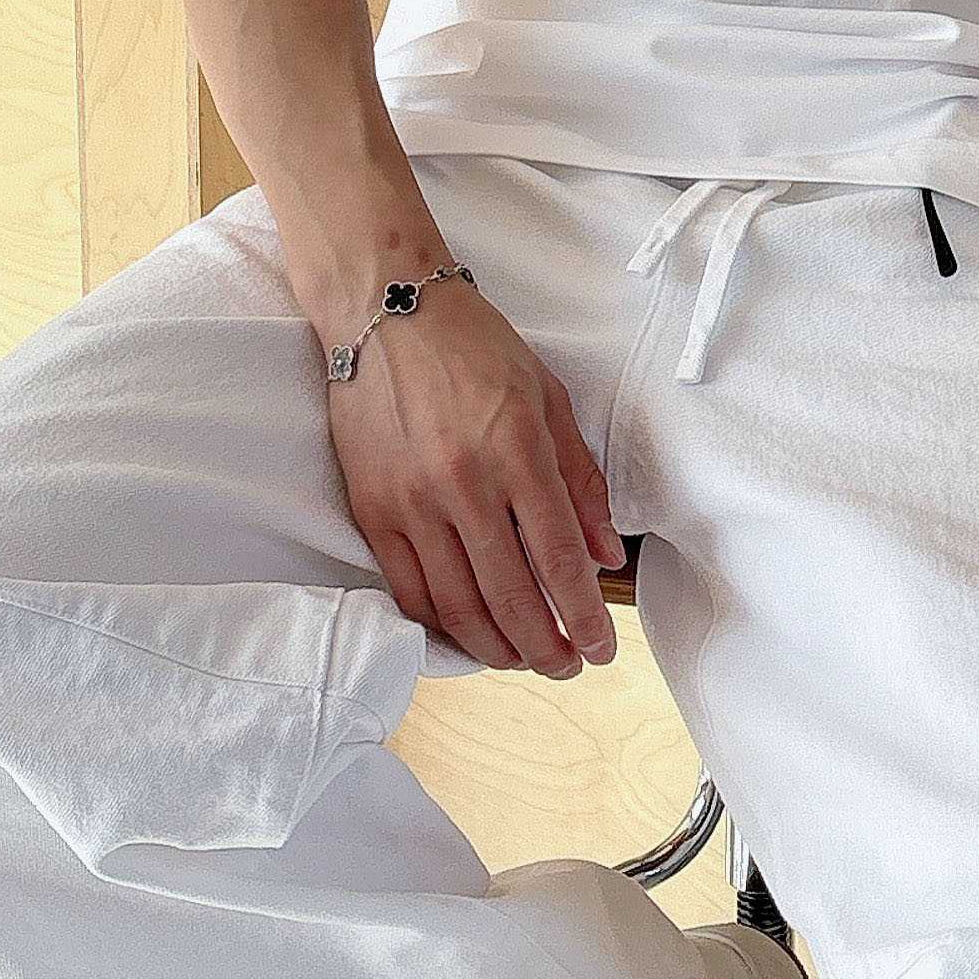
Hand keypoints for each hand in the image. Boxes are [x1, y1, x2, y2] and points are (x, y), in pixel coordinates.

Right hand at [324, 281, 629, 676]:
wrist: (386, 312)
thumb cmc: (476, 347)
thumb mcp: (549, 398)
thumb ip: (581, 481)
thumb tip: (606, 555)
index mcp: (517, 452)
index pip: (559, 560)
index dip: (584, 616)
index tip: (603, 648)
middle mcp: (463, 485)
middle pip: (511, 596)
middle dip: (547, 647)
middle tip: (569, 666)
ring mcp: (411, 503)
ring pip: (458, 606)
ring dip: (497, 648)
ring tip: (526, 661)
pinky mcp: (372, 511)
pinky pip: (409, 590)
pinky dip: (441, 626)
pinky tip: (469, 636)